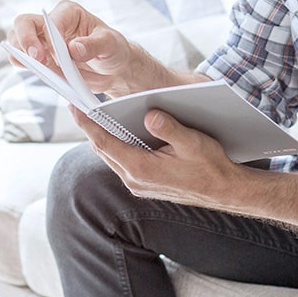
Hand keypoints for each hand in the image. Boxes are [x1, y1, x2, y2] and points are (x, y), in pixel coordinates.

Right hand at [8, 0, 137, 96]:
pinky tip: (36, 72)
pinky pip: (21, 58)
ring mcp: (43, 40)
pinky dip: (23, 65)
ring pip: (16, 39)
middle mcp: (52, 23)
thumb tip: (74, 49)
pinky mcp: (40, 57)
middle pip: (24, 23)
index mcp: (69, 13)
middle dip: (26, 40)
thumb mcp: (111, 44)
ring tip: (35, 66)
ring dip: (19, 53)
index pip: (51, 19)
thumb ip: (94, 45)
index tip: (59, 52)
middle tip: (38, 59)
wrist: (112, 68)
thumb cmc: (112, 49)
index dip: (51, 35)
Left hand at [70, 105, 248, 208]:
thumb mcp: (193, 142)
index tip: (72, 106)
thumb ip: (169, 128)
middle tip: (77, 105)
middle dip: (90, 127)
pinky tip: (119, 133)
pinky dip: (116, 147)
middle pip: (103, 150)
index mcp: (142, 168)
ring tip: (93, 116)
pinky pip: (122, 163)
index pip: (104, 142)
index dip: (87, 123)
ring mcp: (138, 185)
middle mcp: (134, 180)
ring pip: (112, 157)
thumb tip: (149, 114)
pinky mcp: (144, 185)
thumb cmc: (211, 165)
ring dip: (103, 137)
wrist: (224, 191)